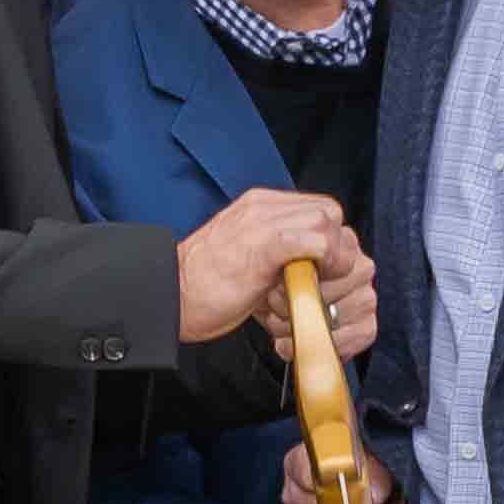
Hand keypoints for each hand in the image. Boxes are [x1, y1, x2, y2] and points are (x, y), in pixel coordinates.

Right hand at [170, 186, 373, 350]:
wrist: (166, 296)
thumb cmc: (203, 287)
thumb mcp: (247, 257)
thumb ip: (278, 251)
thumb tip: (313, 266)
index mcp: (260, 207)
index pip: (319, 211)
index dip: (331, 245)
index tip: (320, 275)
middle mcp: (263, 207)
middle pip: (330, 213)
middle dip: (337, 252)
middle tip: (319, 283)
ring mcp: (261, 224)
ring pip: (326, 223)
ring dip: (330, 262)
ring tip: (308, 288)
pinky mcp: (260, 246)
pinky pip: (310, 239)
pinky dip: (319, 263)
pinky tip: (300, 285)